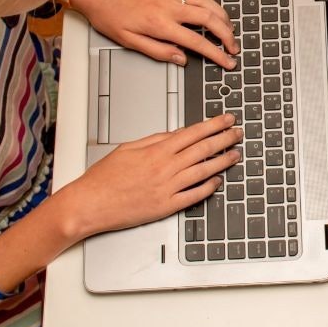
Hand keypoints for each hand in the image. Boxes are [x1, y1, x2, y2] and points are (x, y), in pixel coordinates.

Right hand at [61, 114, 243, 237]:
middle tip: (238, 133)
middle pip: (203, 149)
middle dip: (224, 139)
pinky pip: (194, 196)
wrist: (89, 204)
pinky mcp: (166, 207)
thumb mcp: (128, 148)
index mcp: (156, 151)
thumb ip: (154, 140)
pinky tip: (218, 182)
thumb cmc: (103, 178)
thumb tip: (175, 134)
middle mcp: (165, 168)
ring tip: (235, 155)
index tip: (226, 119)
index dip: (214, 125)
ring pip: (203, 172)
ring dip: (222, 162)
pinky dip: (208, 188)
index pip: (193, 133)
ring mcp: (168, 188)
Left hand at [70, 0, 238, 67]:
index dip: (216, 54)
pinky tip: (214, 9)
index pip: (198, 42)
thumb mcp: (128, 40)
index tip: (227, 61)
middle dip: (227, 36)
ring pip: (209, 3)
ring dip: (223, 18)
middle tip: (234, 48)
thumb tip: (181, 59)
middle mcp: (170, 6)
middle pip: (210, 20)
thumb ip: (158, 51)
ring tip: (229, 30)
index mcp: (160, 23)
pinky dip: (211, 1)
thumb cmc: (108, 11)